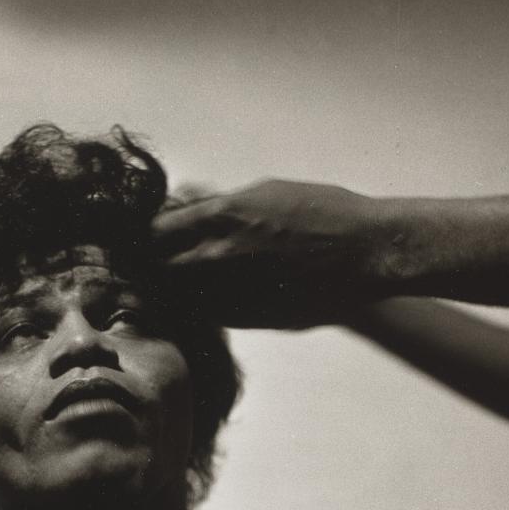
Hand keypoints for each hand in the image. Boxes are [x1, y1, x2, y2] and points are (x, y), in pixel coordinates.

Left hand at [152, 180, 388, 328]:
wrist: (366, 252)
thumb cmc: (322, 213)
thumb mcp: (265, 192)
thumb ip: (220, 206)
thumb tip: (183, 208)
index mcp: (221, 215)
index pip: (155, 232)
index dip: (143, 239)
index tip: (142, 243)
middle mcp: (220, 254)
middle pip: (158, 270)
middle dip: (148, 270)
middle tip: (146, 271)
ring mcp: (233, 291)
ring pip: (180, 299)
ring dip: (172, 294)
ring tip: (173, 288)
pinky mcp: (250, 317)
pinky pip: (209, 317)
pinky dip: (199, 310)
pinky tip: (206, 303)